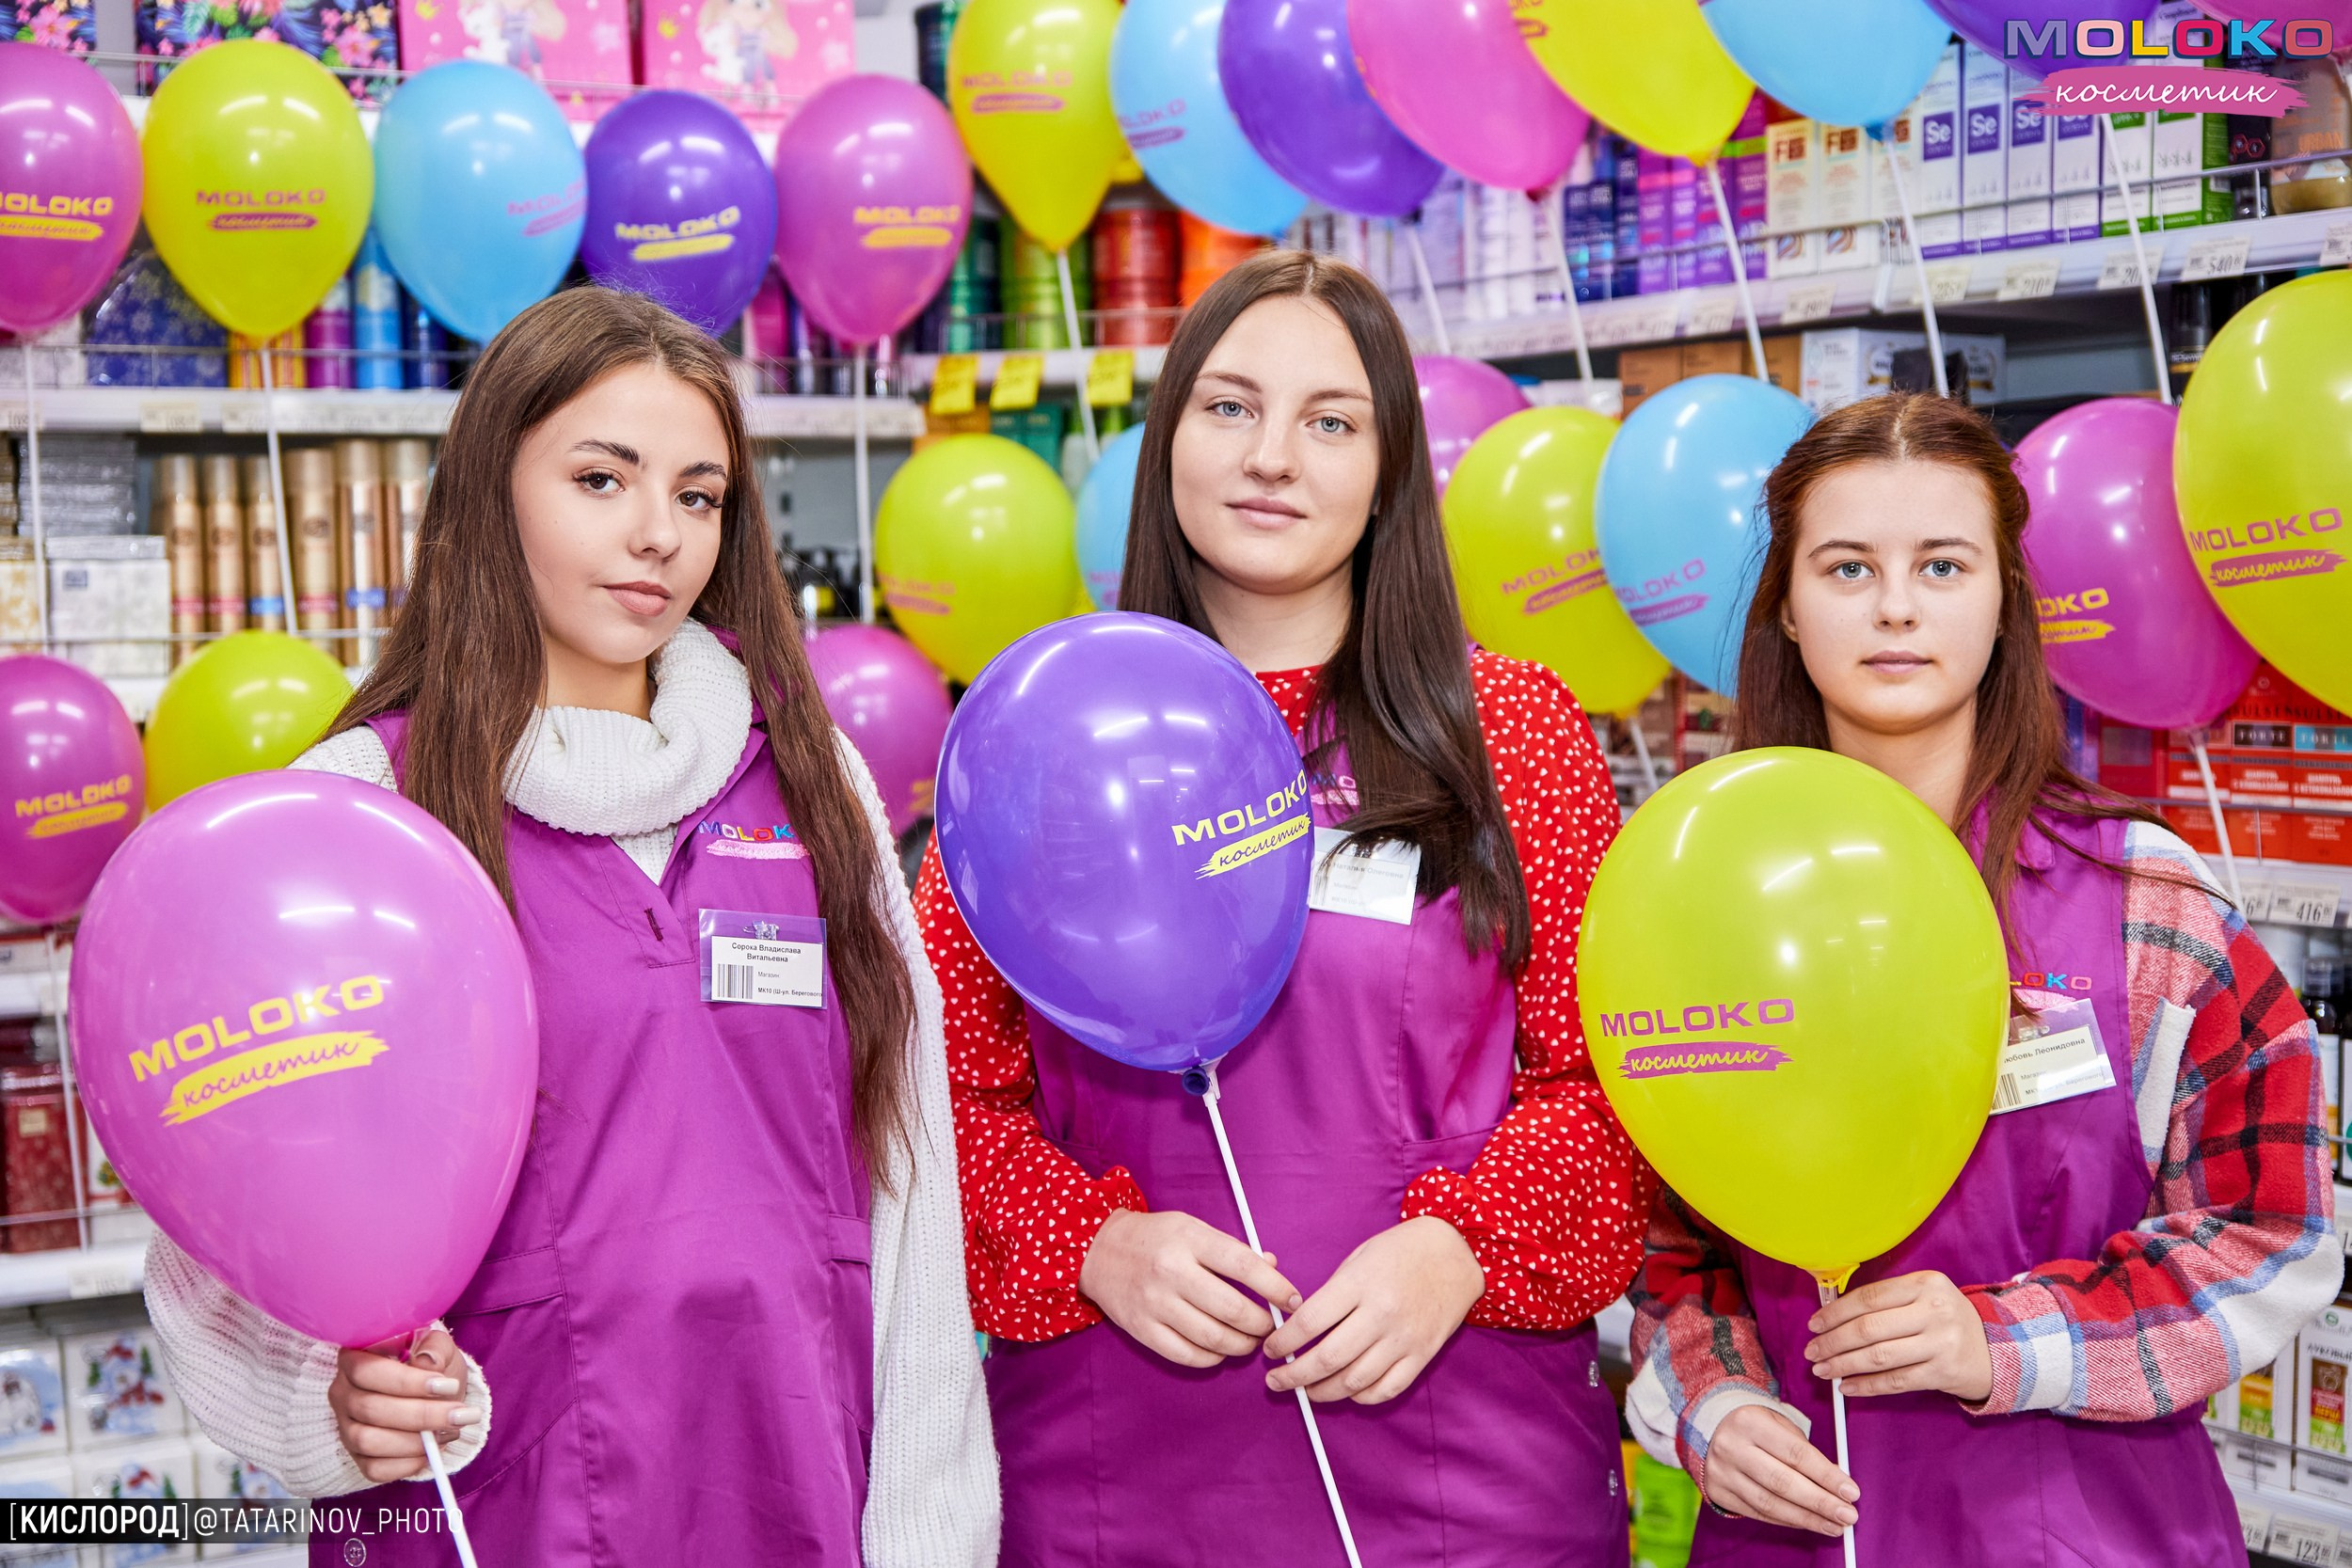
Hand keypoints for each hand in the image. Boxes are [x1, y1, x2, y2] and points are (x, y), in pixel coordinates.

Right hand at [328, 1329, 480, 1483]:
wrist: (438, 1395)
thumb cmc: (434, 1367)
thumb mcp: (440, 1347)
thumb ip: (435, 1348)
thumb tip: (428, 1362)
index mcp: (355, 1358)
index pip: (367, 1371)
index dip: (405, 1381)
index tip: (446, 1386)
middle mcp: (342, 1393)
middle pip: (369, 1409)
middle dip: (421, 1415)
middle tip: (459, 1415)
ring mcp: (345, 1427)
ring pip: (368, 1441)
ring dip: (415, 1442)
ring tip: (449, 1433)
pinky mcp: (356, 1456)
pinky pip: (374, 1469)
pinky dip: (407, 1464)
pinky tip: (431, 1452)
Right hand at [1079, 1208, 1300, 1368]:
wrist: (1097, 1250)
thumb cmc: (1155, 1237)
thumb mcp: (1193, 1228)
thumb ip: (1233, 1249)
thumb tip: (1273, 1267)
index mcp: (1189, 1240)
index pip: (1245, 1266)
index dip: (1276, 1287)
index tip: (1293, 1300)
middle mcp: (1172, 1272)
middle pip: (1233, 1309)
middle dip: (1262, 1324)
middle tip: (1271, 1326)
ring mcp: (1155, 1304)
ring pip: (1214, 1338)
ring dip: (1242, 1345)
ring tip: (1251, 1340)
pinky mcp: (1142, 1330)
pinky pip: (1188, 1356)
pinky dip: (1213, 1359)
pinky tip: (1221, 1351)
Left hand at [1261, 1216, 1482, 1404]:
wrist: (1456, 1255)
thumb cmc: (1401, 1251)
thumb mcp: (1359, 1258)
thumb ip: (1331, 1293)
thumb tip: (1298, 1327)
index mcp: (1360, 1284)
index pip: (1310, 1322)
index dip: (1283, 1342)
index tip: (1270, 1350)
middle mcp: (1381, 1314)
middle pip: (1327, 1359)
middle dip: (1294, 1376)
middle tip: (1276, 1381)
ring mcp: (1403, 1339)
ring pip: (1354, 1382)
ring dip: (1322, 1392)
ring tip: (1306, 1390)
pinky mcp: (1422, 1356)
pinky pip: (1386, 1389)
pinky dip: (1360, 1397)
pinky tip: (1346, 1391)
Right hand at [1703, 1404, 1858, 1536]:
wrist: (1714, 1427)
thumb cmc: (1757, 1426)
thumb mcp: (1780, 1424)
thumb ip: (1806, 1452)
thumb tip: (1837, 1484)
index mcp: (1750, 1422)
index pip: (1795, 1454)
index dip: (1826, 1476)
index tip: (1851, 1492)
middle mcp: (1731, 1447)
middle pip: (1782, 1482)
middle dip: (1820, 1502)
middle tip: (1847, 1515)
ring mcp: (1722, 1472)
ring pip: (1770, 1503)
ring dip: (1807, 1518)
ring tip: (1834, 1525)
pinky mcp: (1718, 1492)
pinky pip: (1758, 1513)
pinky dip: (1787, 1521)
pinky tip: (1808, 1522)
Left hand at [1805, 1270, 1992, 1402]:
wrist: (1995, 1352)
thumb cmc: (1946, 1321)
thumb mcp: (1925, 1296)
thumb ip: (1888, 1301)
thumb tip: (1833, 1314)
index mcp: (1926, 1284)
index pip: (1869, 1297)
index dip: (1836, 1312)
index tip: (1815, 1324)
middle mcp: (1935, 1311)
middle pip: (1869, 1328)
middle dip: (1833, 1341)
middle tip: (1813, 1351)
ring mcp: (1941, 1344)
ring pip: (1878, 1356)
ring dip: (1843, 1364)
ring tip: (1823, 1369)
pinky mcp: (1943, 1373)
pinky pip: (1895, 1381)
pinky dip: (1866, 1385)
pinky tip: (1847, 1385)